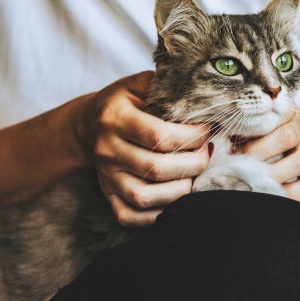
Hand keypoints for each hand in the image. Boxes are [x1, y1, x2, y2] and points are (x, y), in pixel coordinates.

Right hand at [75, 72, 210, 226]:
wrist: (89, 124)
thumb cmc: (124, 102)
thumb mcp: (139, 84)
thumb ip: (166, 87)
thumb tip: (203, 96)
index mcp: (116, 117)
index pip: (160, 135)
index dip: (192, 137)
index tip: (210, 131)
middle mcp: (107, 148)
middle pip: (155, 168)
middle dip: (193, 164)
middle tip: (208, 153)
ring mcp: (106, 175)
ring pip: (143, 196)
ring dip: (178, 192)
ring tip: (194, 177)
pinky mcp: (107, 194)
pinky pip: (129, 216)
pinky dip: (154, 216)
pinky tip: (174, 200)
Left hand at [232, 108, 299, 200]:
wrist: (289, 142)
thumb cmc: (258, 132)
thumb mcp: (249, 122)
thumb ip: (236, 126)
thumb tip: (213, 143)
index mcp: (284, 110)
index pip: (273, 113)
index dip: (252, 127)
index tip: (231, 139)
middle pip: (287, 137)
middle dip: (258, 151)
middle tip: (237, 161)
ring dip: (273, 173)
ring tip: (250, 179)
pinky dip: (291, 193)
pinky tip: (270, 193)